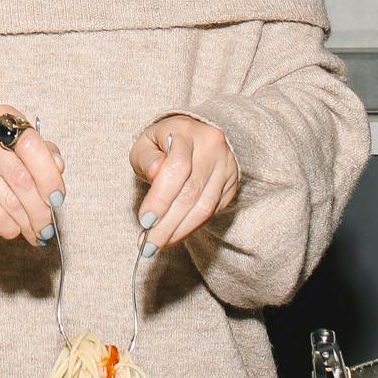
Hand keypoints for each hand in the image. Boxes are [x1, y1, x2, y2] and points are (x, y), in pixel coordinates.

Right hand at [0, 110, 66, 247]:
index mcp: (2, 118)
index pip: (32, 147)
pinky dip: (9, 227)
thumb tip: (58, 168)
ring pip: (8, 201)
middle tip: (49, 224)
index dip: (49, 176)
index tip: (58, 198)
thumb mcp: (17, 141)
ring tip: (38, 231)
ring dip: (28, 222)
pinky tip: (16, 228)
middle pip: (21, 179)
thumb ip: (42, 152)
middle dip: (40, 208)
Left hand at [128, 113, 237, 253]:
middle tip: (148, 246)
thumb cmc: (163, 142)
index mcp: (187, 131)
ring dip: (179, 231)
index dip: (161, 198)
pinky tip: (174, 234)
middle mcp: (213, 146)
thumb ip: (147, 158)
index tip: (144, 221)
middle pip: (191, 193)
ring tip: (158, 245)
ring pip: (205, 207)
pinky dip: (191, 227)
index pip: (177, 168)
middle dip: (167, 224)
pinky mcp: (232, 183)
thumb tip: (155, 173)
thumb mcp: (146, 143)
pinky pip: (212, 211)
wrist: (194, 135)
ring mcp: (227, 165)